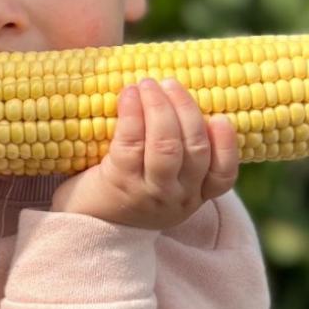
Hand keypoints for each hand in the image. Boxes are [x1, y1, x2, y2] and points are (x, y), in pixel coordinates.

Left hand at [51, 78, 238, 229]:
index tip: (221, 117)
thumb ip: (176, 154)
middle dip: (185, 109)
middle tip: (170, 83)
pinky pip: (131, 142)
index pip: (223, 175)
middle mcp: (177, 198)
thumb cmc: (124, 192)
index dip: (226, 144)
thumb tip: (178, 98)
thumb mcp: (160, 183)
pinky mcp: (119, 182)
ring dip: (160, 107)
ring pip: (167, 146)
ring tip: (148, 84)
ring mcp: (149, 193)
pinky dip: (133, 113)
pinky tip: (129, 94)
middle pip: (195, 150)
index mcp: (193, 196)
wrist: (82, 224)